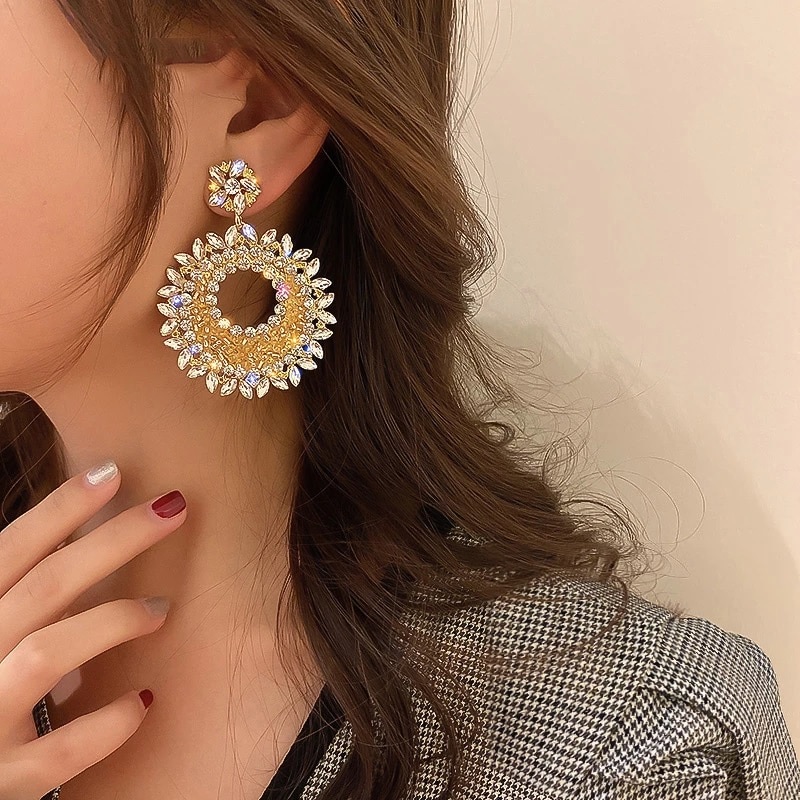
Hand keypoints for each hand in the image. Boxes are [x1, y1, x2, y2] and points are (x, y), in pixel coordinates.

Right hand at [0, 461, 186, 798]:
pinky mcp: (5, 780)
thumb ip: (22, 596)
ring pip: (47, 653)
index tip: (113, 471)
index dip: (59, 508)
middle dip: (114, 540)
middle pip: (45, 585)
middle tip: (174, 507)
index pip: (10, 551)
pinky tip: (146, 700)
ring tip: (162, 607)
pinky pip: (60, 752)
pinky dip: (107, 723)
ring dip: (112, 620)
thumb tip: (83, 541)